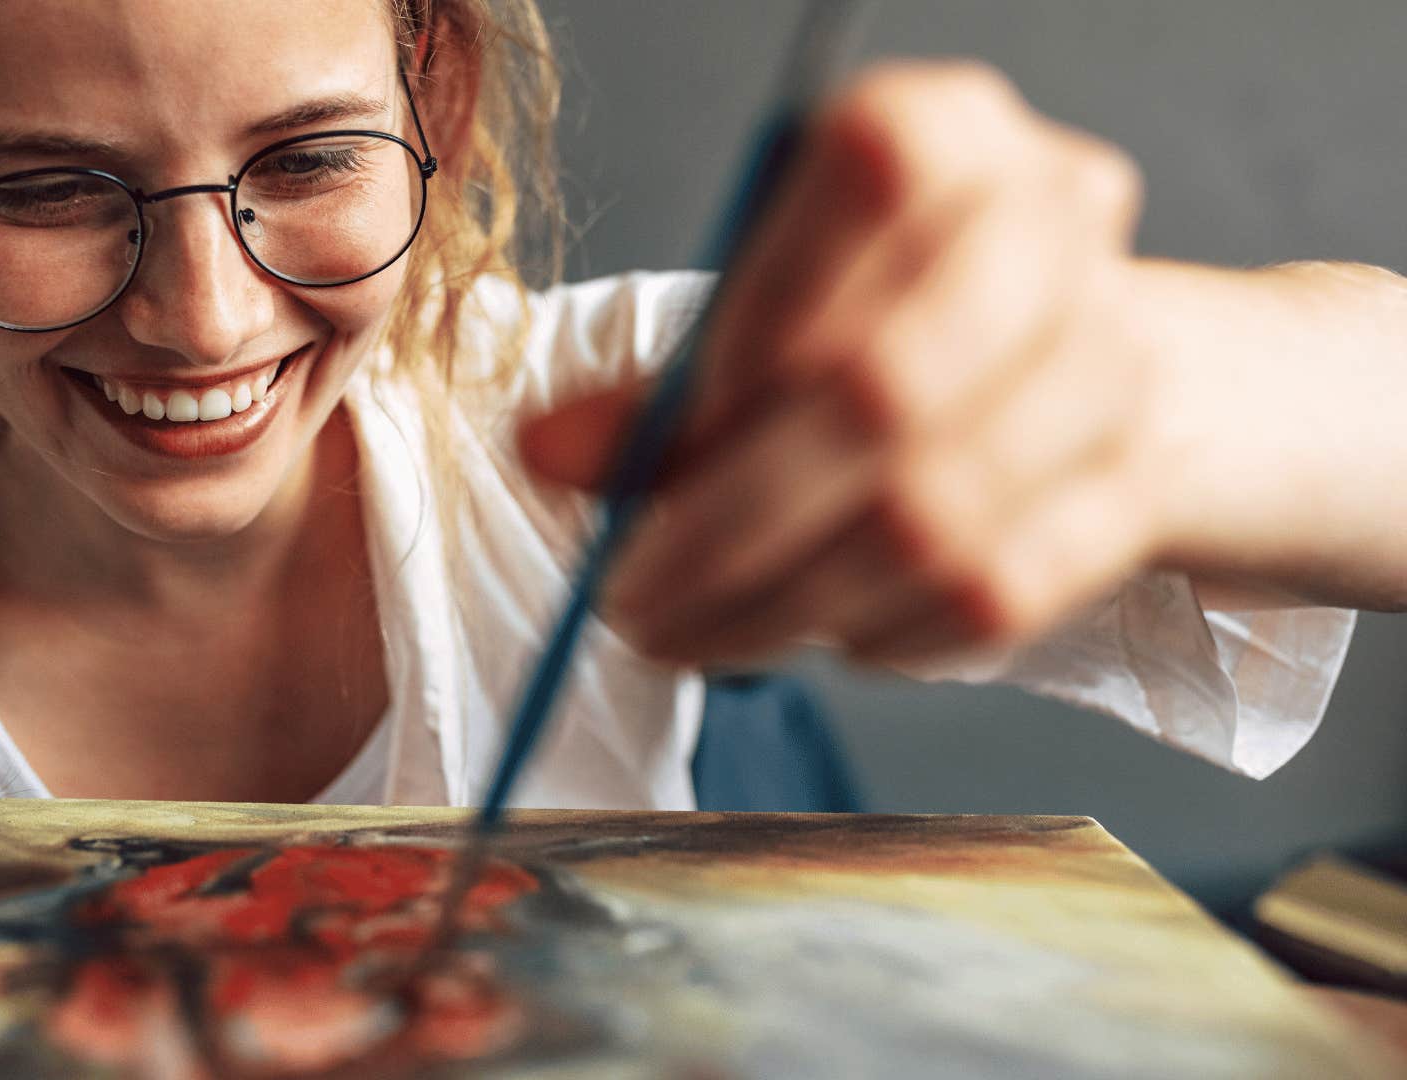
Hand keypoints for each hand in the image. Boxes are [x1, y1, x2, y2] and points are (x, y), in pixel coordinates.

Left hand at [520, 61, 1168, 667]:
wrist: (1065, 358)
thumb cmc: (876, 317)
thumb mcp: (758, 308)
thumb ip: (659, 381)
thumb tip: (548, 451)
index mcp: (947, 131)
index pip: (864, 184)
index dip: (750, 327)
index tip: (655, 448)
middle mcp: (1051, 222)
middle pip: (888, 387)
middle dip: (731, 522)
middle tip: (635, 598)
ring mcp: (1111, 359)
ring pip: (937, 517)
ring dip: (788, 603)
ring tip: (696, 630)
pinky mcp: (1132, 487)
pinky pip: (993, 593)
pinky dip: (879, 633)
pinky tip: (815, 630)